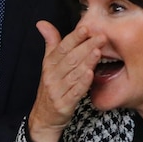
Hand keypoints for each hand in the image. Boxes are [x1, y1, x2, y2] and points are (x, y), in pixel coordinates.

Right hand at [28, 21, 102, 141]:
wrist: (44, 118)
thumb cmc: (52, 88)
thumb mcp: (48, 65)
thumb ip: (50, 43)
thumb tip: (42, 23)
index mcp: (49, 64)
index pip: (62, 48)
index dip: (74, 38)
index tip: (85, 28)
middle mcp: (51, 76)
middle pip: (70, 59)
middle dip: (86, 47)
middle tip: (101, 37)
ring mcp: (57, 91)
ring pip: (73, 74)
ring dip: (86, 62)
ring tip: (98, 51)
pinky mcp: (63, 104)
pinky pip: (74, 92)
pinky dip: (82, 83)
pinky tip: (90, 74)